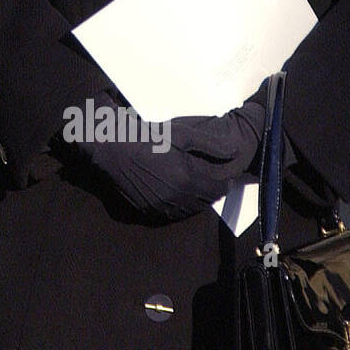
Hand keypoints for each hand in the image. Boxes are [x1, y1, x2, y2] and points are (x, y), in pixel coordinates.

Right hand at [68, 93, 263, 220]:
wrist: (113, 148)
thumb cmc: (147, 137)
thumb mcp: (181, 134)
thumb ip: (211, 145)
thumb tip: (236, 152)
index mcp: (187, 179)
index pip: (218, 190)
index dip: (223, 181)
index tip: (220, 173)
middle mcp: (176, 198)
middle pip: (205, 202)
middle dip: (209, 190)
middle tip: (205, 176)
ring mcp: (161, 207)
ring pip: (189, 210)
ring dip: (195, 199)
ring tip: (190, 183)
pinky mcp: (148, 211)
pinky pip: (172, 214)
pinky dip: (178, 206)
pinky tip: (174, 192)